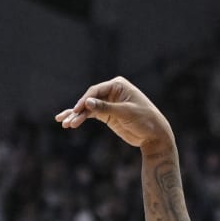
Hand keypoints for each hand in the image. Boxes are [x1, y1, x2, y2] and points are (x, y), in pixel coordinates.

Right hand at [55, 77, 174, 152]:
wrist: (155, 135)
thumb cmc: (145, 120)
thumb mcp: (126, 113)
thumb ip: (106, 108)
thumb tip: (87, 103)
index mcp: (118, 85)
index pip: (96, 91)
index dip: (85, 101)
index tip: (77, 111)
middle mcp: (111, 92)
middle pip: (89, 99)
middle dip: (78, 110)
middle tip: (67, 121)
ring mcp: (108, 103)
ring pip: (88, 108)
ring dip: (76, 116)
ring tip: (65, 124)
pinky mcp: (107, 115)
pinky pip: (91, 115)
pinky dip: (81, 119)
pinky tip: (70, 123)